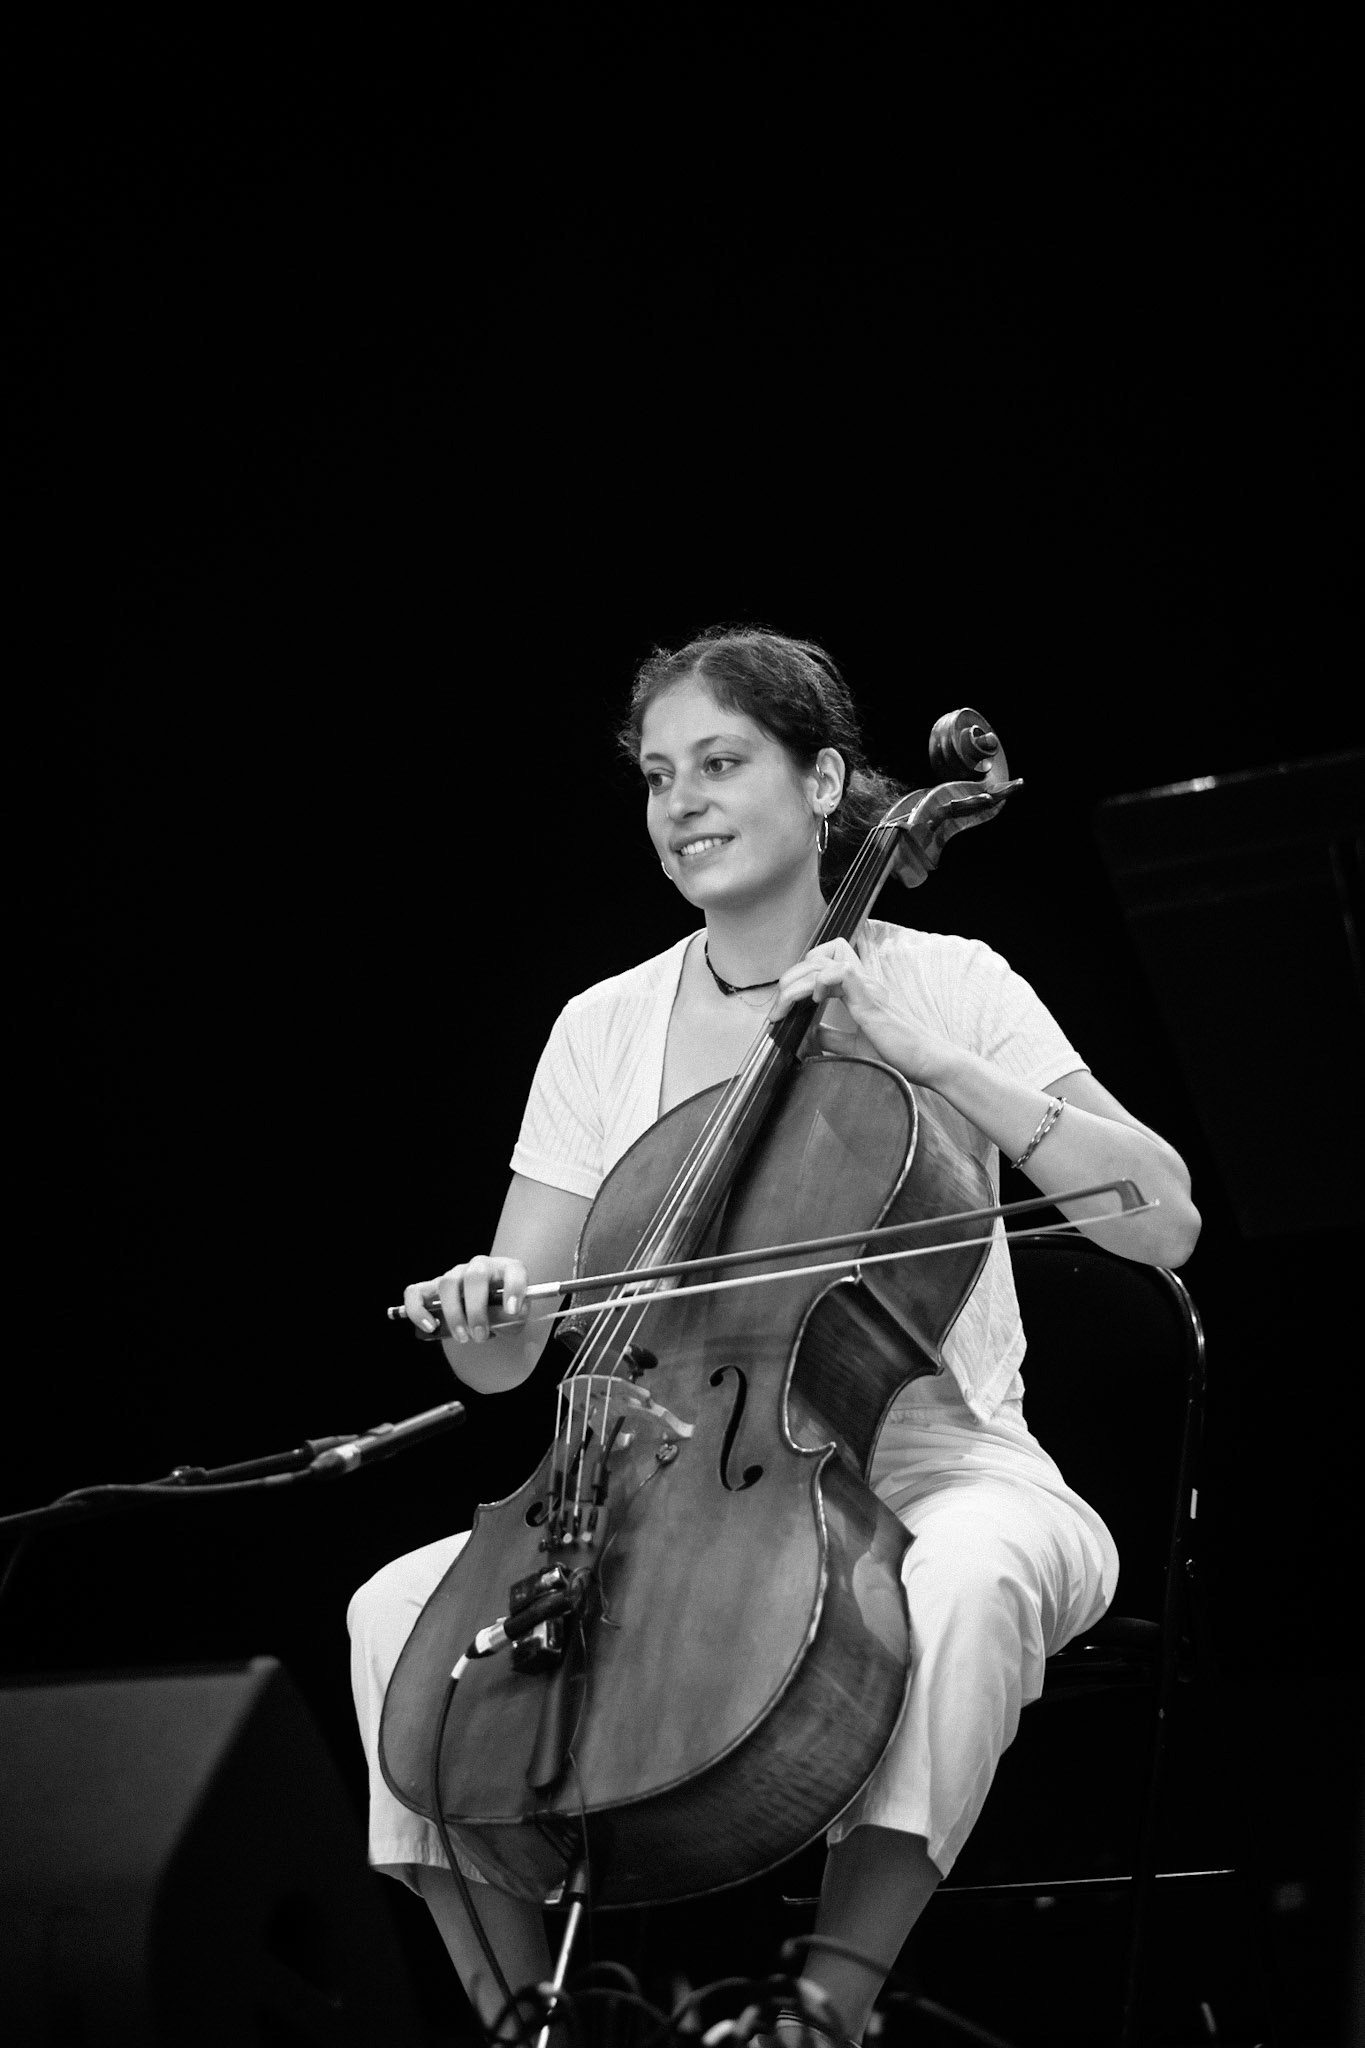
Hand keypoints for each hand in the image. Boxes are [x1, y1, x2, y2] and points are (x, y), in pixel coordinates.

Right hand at [403, 1255, 528, 1345]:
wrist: (487, 1310)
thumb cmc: (502, 1311)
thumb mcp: (514, 1318)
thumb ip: (510, 1319)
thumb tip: (501, 1319)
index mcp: (506, 1269)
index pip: (514, 1270)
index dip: (514, 1289)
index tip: (512, 1311)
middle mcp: (479, 1266)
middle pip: (474, 1277)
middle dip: (476, 1310)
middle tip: (480, 1335)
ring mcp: (455, 1274)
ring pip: (447, 1283)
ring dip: (454, 1314)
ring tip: (462, 1337)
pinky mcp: (432, 1287)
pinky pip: (415, 1292)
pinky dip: (419, 1310)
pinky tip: (430, 1326)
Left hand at [770, 937, 954, 1087]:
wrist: (926, 1063)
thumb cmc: (897, 1055)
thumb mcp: (853, 1046)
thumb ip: (830, 1038)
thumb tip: (806, 1035)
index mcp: (858, 990)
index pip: (825, 960)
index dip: (801, 974)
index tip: (787, 1003)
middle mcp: (862, 982)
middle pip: (818, 957)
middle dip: (790, 979)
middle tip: (778, 1009)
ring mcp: (867, 987)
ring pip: (822, 962)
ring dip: (796, 983)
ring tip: (785, 1006)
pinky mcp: (870, 999)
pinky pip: (840, 972)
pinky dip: (820, 982)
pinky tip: (815, 1002)